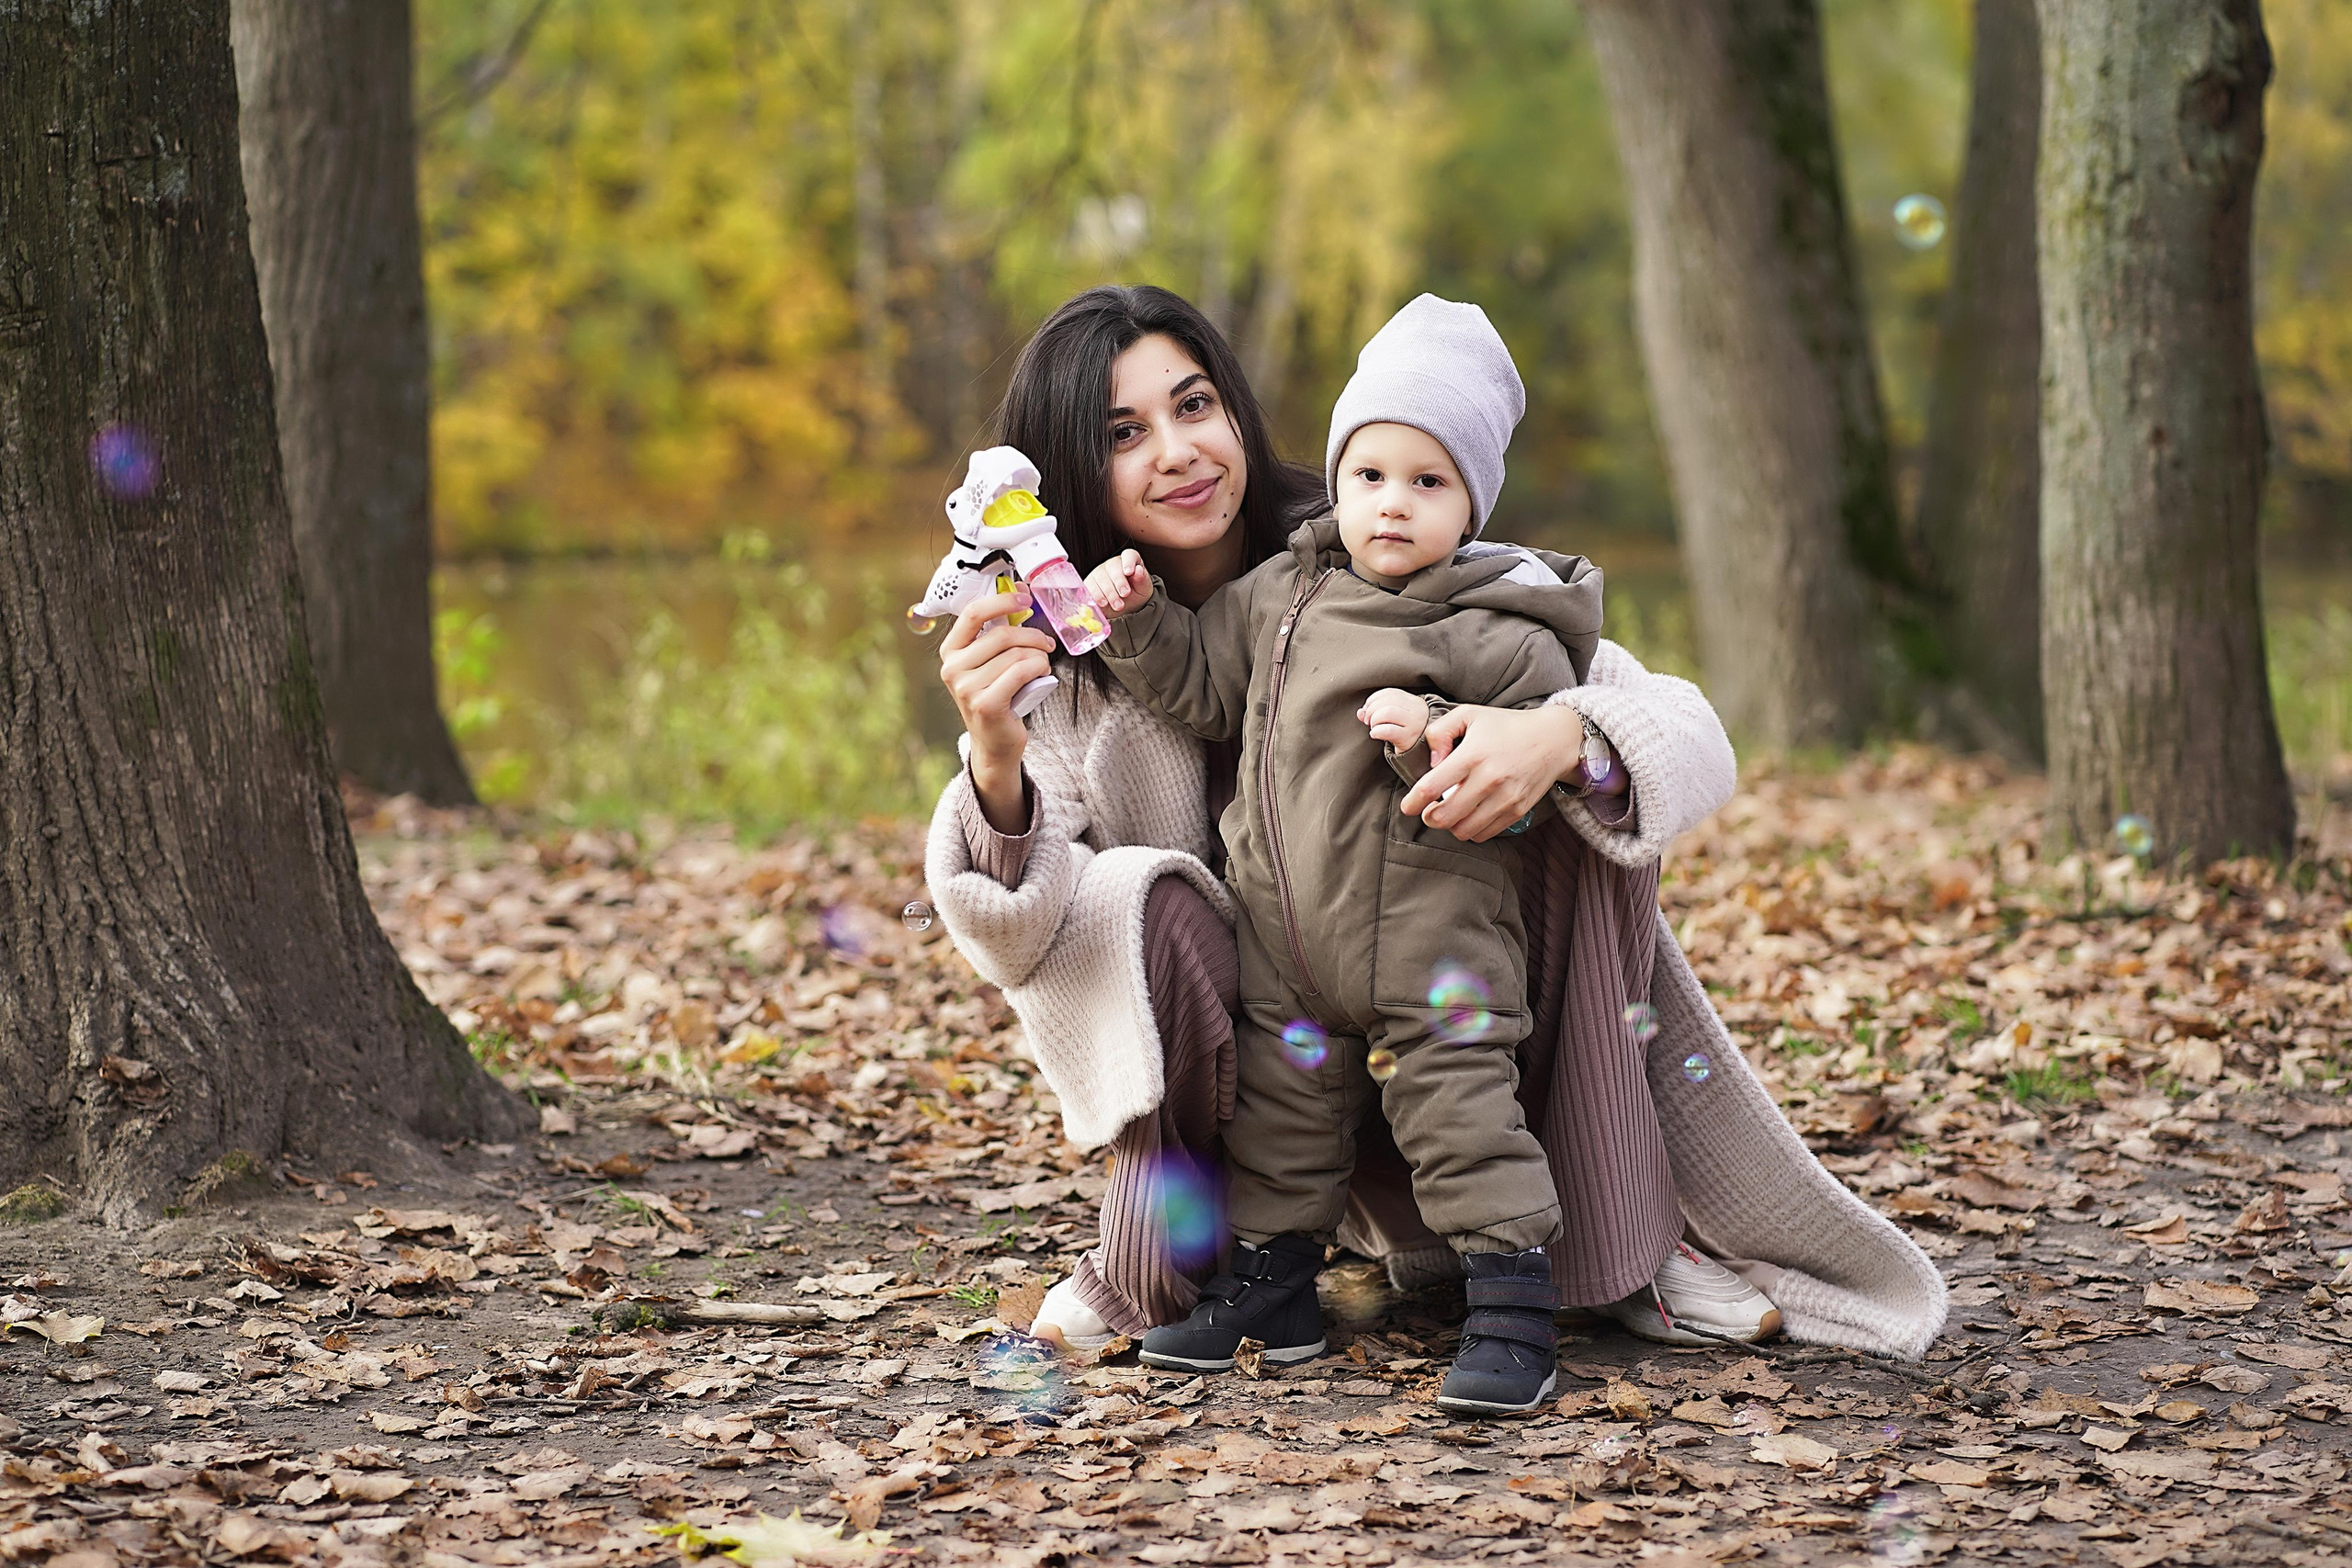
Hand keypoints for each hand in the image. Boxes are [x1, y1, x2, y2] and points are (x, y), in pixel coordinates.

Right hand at [938, 588, 1055, 827]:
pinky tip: (1042, 673)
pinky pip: (1021, 672)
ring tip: (1042, 664)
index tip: (1026, 597)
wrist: (995, 741)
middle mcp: (952, 668)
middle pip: (1001, 634)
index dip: (1003, 601)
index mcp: (950, 651)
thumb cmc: (998, 695)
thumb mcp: (989, 663)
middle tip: (1047, 643)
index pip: (973, 612)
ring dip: (1039, 655)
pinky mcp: (985, 704)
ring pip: (1015, 654)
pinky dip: (1039, 668)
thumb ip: (997, 635)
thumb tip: (1021, 596)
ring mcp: (966, 688)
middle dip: (1032, 635)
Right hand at [1085, 549, 1153, 616]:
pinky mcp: (1090, 582)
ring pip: (1100, 577)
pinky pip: (1089, 586)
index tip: (1129, 572)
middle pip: (1113, 566)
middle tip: (1125, 594)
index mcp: (1129, 561)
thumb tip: (1139, 570)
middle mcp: (1113, 564)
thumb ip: (1142, 579)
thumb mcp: (1144, 589)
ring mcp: (1099, 572)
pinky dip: (1097, 595)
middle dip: (1119, 582)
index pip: (1128, 555)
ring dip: (1109, 592)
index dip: (1128, 562)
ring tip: (1118, 605)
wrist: (1125, 610)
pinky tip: (1104, 604)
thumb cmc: (1136, 595)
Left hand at [1357, 689, 1431, 749]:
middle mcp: (1417, 710)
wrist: (1420, 752)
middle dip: (1371, 710)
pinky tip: (1375, 734)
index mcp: (1413, 701)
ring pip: (1387, 712)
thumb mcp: (1394, 719)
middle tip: (1368, 721)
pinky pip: (1388, 730)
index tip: (1367, 709)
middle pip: (1387, 702)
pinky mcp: (1409, 737)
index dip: (1373, 699)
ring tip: (1373, 727)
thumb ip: (1377, 712)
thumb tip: (1360, 712)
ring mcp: (1414, 723)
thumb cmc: (1405, 733)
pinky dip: (1376, 731)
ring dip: (1374, 720)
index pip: (1389, 693)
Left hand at [1399, 704, 1582, 842]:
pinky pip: (1484, 834)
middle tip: (1428, 811)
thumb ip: (1439, 732)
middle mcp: (1489, 779)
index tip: (1408, 807)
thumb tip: (1431, 762)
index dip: (1413, 802)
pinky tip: (1470, 815)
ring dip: (1450, 826)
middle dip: (1429, 818)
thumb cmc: (1506, 726)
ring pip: (1463, 830)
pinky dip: (1471, 829)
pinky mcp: (1517, 811)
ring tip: (1450, 812)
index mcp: (1473, 755)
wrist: (1553, 739)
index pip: (1432, 787)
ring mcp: (1505, 798)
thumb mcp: (1469, 715)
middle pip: (1444, 816)